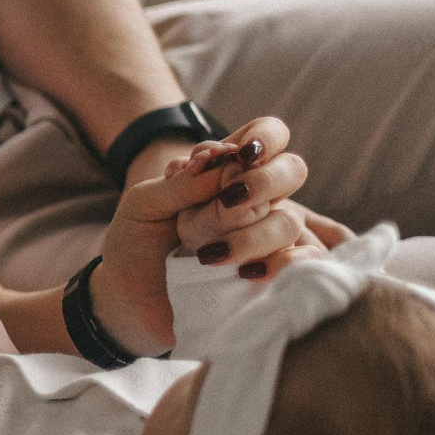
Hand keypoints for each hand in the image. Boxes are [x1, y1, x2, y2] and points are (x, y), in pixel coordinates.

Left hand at [97, 117, 325, 354]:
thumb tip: (228, 165)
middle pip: (292, 171)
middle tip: (227, 201)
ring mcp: (270, 237)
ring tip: (208, 254)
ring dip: (252, 234)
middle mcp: (257, 200)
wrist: (128, 299)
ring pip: (289, 221)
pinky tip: (248, 273)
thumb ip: (183, 182)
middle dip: (263, 183)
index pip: (268, 135)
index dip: (265, 137)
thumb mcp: (145, 203)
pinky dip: (283, 264)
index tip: (243, 154)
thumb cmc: (136, 243)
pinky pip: (305, 262)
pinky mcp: (276, 274)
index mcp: (227, 171)